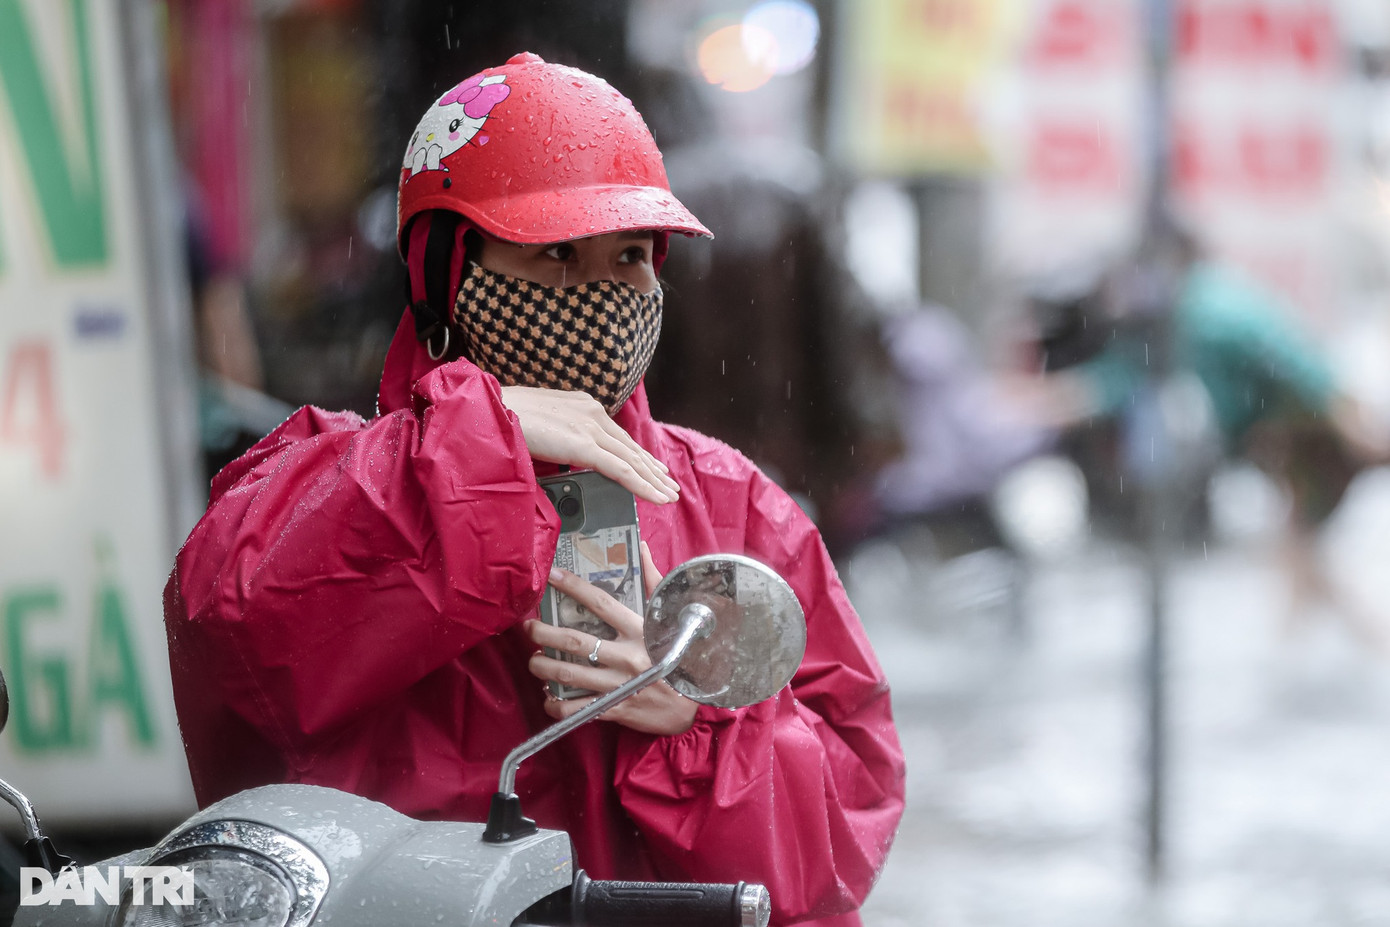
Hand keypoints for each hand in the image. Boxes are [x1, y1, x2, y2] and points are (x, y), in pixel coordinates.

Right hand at [500, 386, 679, 504]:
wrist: (490, 408)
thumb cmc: (504, 417)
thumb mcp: (540, 425)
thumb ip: (557, 437)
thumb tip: (561, 456)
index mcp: (582, 405)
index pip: (616, 435)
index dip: (636, 454)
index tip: (651, 467)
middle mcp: (592, 413)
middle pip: (630, 447)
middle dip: (651, 468)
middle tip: (668, 483)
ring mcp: (590, 427)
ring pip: (631, 460)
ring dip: (653, 480)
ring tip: (668, 494)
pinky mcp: (584, 445)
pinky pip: (621, 470)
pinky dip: (642, 485)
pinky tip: (655, 497)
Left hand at [525, 542, 696, 735]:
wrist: (691, 707)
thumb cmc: (680, 657)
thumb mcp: (670, 618)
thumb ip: (654, 583)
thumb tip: (643, 549)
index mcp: (639, 630)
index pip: (601, 603)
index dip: (574, 586)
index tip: (552, 575)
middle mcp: (626, 657)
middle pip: (575, 641)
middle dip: (544, 633)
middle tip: (528, 627)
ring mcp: (619, 685)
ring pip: (569, 675)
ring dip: (543, 667)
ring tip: (533, 660)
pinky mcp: (614, 709)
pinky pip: (577, 709)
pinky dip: (556, 705)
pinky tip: (548, 696)